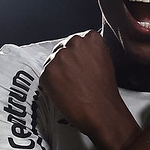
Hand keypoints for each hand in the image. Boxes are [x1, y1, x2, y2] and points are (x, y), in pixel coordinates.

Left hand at [40, 31, 135, 147]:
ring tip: (72, 87)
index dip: (75, 57)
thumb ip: (90, 52)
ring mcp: (60, 56)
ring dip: (58, 74)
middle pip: (61, 49)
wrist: (102, 111)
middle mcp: (74, 42)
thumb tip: (77, 54)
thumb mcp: (104, 61)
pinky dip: (51, 86)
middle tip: (74, 79)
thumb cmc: (105, 92)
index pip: (74, 42)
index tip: (78, 66)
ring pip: (52, 63)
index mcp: (90, 37)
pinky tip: (65, 93)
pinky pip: (45, 77)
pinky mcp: (49, 71)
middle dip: (64, 63)